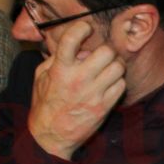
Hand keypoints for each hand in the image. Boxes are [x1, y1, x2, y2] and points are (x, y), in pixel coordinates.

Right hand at [26, 21, 125, 159]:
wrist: (51, 136)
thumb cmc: (45, 103)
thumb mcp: (41, 77)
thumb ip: (56, 58)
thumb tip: (77, 48)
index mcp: (60, 70)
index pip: (71, 40)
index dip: (81, 28)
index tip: (85, 27)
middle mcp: (78, 79)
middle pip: (106, 52)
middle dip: (106, 50)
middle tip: (102, 54)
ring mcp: (93, 93)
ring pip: (118, 67)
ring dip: (115, 65)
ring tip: (107, 69)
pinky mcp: (104, 106)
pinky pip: (121, 85)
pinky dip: (118, 81)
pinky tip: (109, 84)